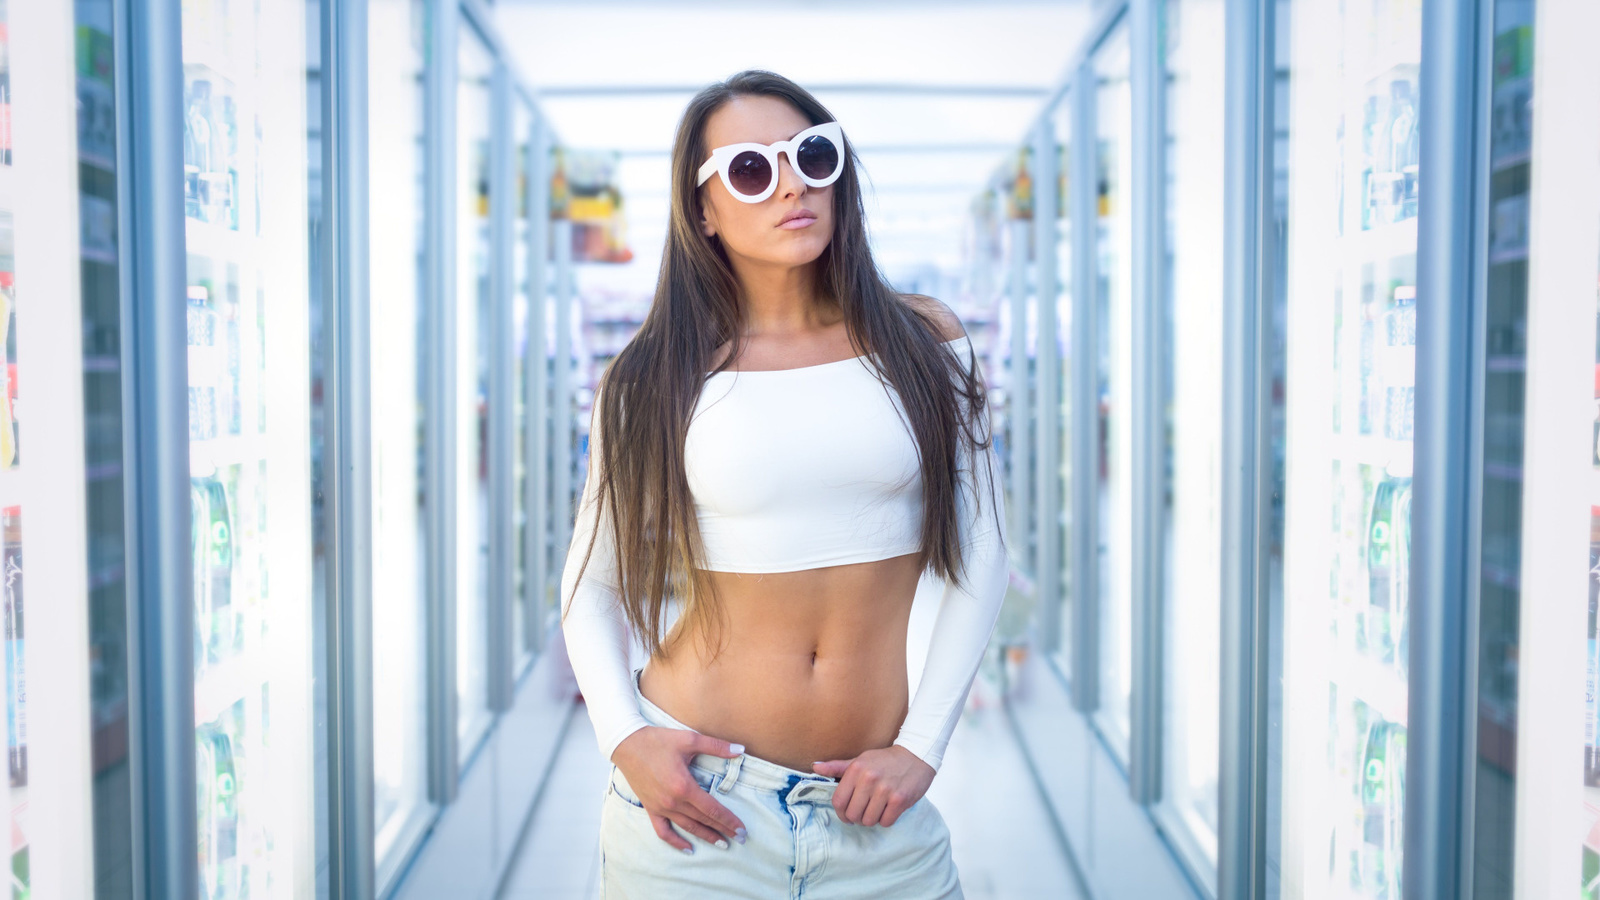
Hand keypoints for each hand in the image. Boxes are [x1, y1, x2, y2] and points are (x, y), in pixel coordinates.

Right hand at [611, 726, 748, 852]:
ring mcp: (660, 807)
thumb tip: (740, 749)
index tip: (742, 830)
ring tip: (722, 843)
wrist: (627, 744)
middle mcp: (673, 801)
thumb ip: (717, 746)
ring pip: (687, 827)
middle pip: (703, 820)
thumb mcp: (689, 739)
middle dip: (723, 830)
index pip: (712, 809)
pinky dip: (676, 842)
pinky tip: (688, 849)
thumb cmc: (658, 740)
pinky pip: (663, 831)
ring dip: (706, 836)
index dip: (729, 820)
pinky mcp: (650, 808)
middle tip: (740, 839)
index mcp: (684, 786)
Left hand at [811, 744, 933, 826]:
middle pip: (853, 814)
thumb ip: (837, 767)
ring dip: (872, 819)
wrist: (917, 755)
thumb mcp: (861, 759)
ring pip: (869, 821)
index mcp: (856, 769)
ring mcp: (885, 790)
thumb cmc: (886, 760)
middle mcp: (869, 779)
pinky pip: (886, 822)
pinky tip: (889, 809)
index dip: (841, 813)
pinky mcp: (900, 800)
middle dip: (857, 818)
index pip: (838, 801)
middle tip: (864, 812)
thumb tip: (815, 767)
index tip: (847, 814)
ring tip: (877, 809)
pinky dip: (886, 819)